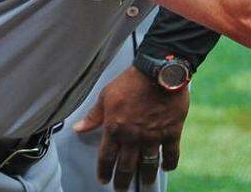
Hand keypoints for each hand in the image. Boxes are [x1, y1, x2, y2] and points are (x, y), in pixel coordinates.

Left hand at [73, 65, 189, 190]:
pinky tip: (166, 167)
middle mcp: (133, 137)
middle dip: (122, 181)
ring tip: (145, 183)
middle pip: (126, 167)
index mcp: (115, 128)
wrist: (158, 71)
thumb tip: (78, 128)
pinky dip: (169, 163)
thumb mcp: (106, 95)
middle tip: (121, 189)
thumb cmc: (131, 81)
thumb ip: (94, 115)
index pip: (107, 157)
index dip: (104, 171)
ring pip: (148, 164)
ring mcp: (153, 136)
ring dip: (145, 177)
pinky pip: (171, 154)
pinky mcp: (171, 132)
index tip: (103, 180)